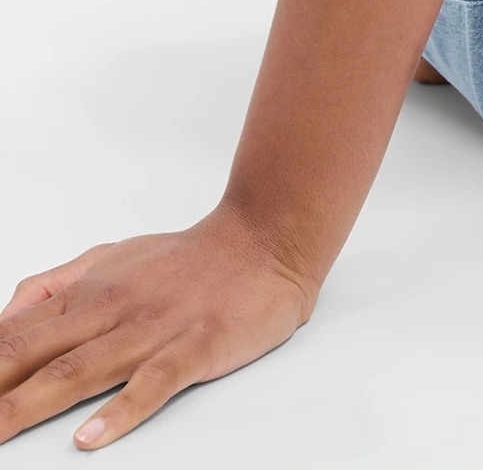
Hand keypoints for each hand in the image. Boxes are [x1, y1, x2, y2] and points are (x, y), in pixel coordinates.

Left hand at [0, 204, 316, 450]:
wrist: (264, 238)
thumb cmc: (185, 259)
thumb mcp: (110, 257)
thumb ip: (54, 286)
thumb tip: (3, 316)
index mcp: (87, 293)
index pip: (13, 334)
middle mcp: (111, 310)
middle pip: (35, 356)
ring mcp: (153, 329)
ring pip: (80, 372)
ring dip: (30, 405)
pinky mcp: (196, 345)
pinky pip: (154, 382)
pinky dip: (121, 410)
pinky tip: (92, 437)